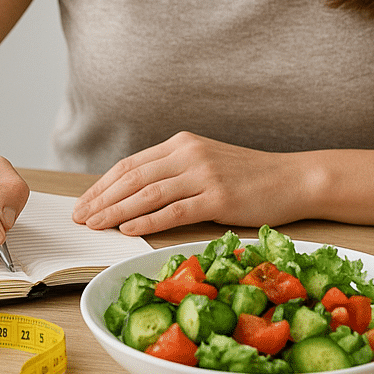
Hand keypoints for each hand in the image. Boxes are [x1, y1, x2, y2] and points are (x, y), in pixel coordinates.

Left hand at [71, 131, 306, 235]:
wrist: (292, 178)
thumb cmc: (249, 177)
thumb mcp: (206, 164)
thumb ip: (174, 172)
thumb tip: (135, 196)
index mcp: (181, 143)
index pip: (131, 164)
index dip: (103, 184)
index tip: (84, 202)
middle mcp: (188, 154)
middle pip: (133, 177)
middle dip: (102, 198)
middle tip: (80, 217)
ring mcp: (203, 174)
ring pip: (148, 193)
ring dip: (116, 210)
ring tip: (95, 225)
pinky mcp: (218, 197)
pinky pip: (174, 211)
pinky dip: (147, 220)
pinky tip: (128, 229)